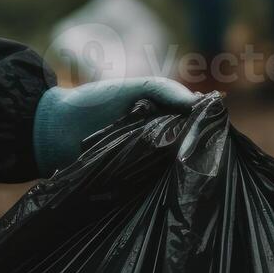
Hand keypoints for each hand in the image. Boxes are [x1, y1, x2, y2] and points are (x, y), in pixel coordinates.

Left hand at [33, 76, 196, 173]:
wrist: (55, 128)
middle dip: (197, 148)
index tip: (218, 129)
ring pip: (173, 168)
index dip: (207, 126)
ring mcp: (146, 163)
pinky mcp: (132, 183)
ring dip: (181, 166)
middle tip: (209, 152)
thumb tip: (199, 103)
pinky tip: (169, 180)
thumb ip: (164, 89)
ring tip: (190, 165)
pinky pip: (153, 185)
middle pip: (188, 148)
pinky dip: (161, 182)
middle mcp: (158, 142)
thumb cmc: (93, 102)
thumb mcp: (132, 87)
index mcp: (162, 118)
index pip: (194, 124)